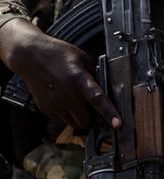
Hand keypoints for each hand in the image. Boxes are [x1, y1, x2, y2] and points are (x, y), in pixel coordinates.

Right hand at [1, 25, 117, 131]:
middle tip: (94, 108)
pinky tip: (67, 102)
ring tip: (79, 103)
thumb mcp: (82, 58)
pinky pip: (63, 120)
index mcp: (79, 80)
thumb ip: (95, 73)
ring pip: (75, 123)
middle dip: (94, 117)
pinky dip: (68, 116)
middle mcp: (67, 95)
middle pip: (87, 119)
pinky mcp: (46, 109)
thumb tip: (106, 85)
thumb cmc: (57, 54)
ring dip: (81, 118)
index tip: (118, 123)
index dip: (109, 112)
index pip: (97, 99)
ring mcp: (55, 104)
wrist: (30, 57)